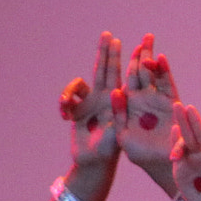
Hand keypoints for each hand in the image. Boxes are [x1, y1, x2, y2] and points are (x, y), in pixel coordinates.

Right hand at [60, 32, 121, 168]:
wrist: (93, 164)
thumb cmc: (110, 154)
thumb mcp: (118, 136)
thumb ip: (117, 115)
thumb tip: (114, 92)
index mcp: (120, 104)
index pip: (126, 78)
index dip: (131, 61)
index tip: (138, 44)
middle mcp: (107, 99)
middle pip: (106, 70)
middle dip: (106, 53)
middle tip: (107, 35)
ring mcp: (92, 103)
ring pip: (82, 82)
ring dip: (72, 87)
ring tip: (66, 104)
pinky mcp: (79, 109)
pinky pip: (69, 96)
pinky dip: (64, 101)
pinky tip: (63, 114)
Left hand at [115, 34, 180, 170]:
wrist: (161, 165)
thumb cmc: (137, 154)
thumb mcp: (120, 136)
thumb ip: (118, 114)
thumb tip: (116, 92)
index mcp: (122, 103)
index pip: (116, 76)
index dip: (113, 58)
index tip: (111, 41)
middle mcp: (139, 99)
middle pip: (136, 71)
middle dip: (138, 53)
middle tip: (142, 36)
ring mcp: (154, 100)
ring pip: (151, 74)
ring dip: (149, 58)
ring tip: (147, 40)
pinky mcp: (169, 105)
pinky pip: (166, 85)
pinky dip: (163, 71)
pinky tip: (160, 59)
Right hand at [170, 104, 200, 200]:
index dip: (197, 123)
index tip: (191, 109)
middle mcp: (200, 155)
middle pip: (191, 134)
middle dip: (185, 119)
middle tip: (178, 104)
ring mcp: (189, 163)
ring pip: (182, 144)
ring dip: (178, 133)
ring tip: (175, 125)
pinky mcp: (180, 172)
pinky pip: (176, 156)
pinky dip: (173, 146)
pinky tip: (171, 137)